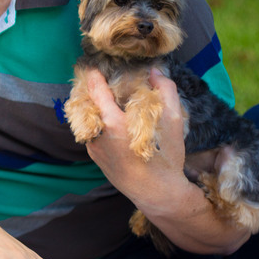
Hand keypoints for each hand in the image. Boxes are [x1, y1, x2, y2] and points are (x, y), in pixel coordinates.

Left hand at [82, 68, 190, 215]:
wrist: (157, 194)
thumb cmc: (166, 159)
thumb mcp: (173, 124)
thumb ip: (166, 92)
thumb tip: (155, 71)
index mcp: (113, 124)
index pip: (96, 89)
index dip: (94, 73)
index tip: (96, 63)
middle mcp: (97, 135)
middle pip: (86, 101)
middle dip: (91, 87)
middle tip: (99, 74)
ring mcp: (92, 146)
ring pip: (87, 117)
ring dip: (94, 104)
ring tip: (106, 94)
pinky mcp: (94, 156)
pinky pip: (91, 130)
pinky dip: (97, 119)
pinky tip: (110, 116)